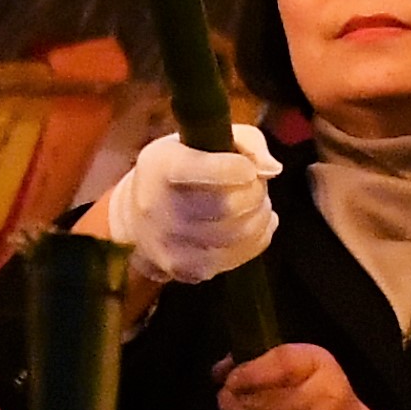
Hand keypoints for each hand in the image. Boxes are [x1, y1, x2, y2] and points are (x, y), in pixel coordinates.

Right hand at [82, 130, 282, 284]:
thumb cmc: (178, 170)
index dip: (240, 168)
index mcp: (162, 167)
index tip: (246, 167)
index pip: (210, 170)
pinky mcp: (187, 270)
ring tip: (253, 203)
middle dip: (255, 191)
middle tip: (254, 184)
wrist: (137, 220)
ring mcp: (171, 245)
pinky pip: (241, 255)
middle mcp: (159, 208)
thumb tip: (273, 170)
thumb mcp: (201, 139)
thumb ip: (246, 141)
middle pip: (229, 205)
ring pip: (240, 232)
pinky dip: (256, 237)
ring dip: (259, 214)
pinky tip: (248, 222)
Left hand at [216, 340, 408, 409]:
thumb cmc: (327, 405)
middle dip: (230, 402)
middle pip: (258, 399)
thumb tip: (219, 370)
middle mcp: (321, 395)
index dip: (247, 372)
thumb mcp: (308, 372)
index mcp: (320, 366)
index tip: (230, 379)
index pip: (279, 362)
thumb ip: (265, 363)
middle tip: (226, 402)